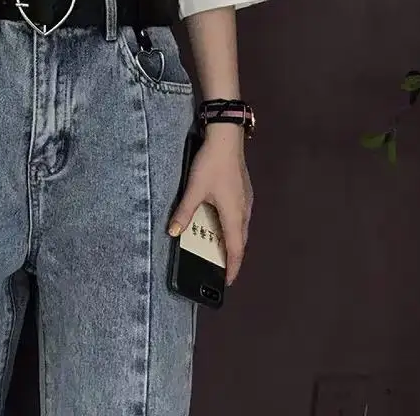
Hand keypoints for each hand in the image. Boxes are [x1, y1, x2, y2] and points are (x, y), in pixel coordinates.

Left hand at [168, 124, 252, 284]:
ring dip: (232, 241)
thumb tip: (173, 232)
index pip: (235, 249)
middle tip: (221, 269)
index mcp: (234, 215)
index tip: (227, 282)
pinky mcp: (244, 190)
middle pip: (240, 240)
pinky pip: (240, 217)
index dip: (232, 267)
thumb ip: (184, 212)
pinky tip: (222, 222)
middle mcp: (244, 211)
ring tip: (220, 249)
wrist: (227, 138)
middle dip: (232, 256)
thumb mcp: (194, 189)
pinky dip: (233, 227)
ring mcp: (247, 200)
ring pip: (241, 228)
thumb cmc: (212, 165)